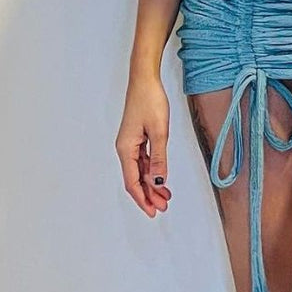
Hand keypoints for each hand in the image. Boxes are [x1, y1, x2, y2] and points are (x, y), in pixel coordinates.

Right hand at [115, 73, 172, 217]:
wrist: (145, 80)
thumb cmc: (149, 100)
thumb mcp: (159, 131)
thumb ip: (159, 158)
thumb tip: (158, 181)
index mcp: (126, 148)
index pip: (132, 181)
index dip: (142, 198)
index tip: (152, 211)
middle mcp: (125, 148)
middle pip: (135, 179)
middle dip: (149, 194)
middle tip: (163, 207)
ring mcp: (131, 143)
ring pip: (140, 170)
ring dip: (152, 184)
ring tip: (165, 196)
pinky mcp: (137, 137)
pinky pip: (144, 160)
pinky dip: (153, 170)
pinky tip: (161, 177)